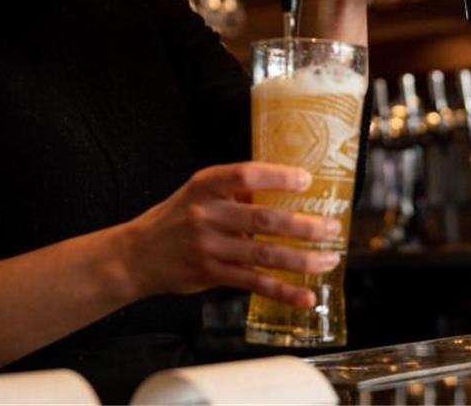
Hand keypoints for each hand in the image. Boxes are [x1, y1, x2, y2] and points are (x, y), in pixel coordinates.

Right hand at [122, 162, 342, 307]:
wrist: (137, 254)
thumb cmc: (176, 219)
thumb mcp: (199, 193)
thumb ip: (235, 191)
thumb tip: (282, 189)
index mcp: (206, 186)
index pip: (245, 175)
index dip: (277, 176)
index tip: (306, 180)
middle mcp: (206, 214)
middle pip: (262, 219)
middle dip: (303, 225)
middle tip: (332, 227)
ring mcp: (208, 246)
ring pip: (264, 254)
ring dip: (302, 259)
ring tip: (330, 259)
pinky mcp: (210, 274)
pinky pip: (253, 283)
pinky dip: (283, 291)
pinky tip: (306, 295)